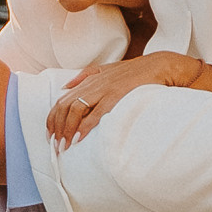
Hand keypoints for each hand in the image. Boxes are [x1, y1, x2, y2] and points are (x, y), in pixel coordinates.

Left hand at [48, 52, 211, 147]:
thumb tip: (65, 86)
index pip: (62, 99)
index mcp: (90, 79)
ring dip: (68, 130)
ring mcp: (104, 89)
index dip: (53, 118)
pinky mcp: (116, 96)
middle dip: (57, 127)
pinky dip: (85, 126)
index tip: (51, 134)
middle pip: (64, 106)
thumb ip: (85, 76)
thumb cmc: (135, 72)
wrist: (160, 66)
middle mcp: (93, 83)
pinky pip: (96, 113)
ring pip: (75, 109)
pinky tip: (79, 138)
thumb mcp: (107, 69)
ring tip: (66, 145)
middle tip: (56, 145)